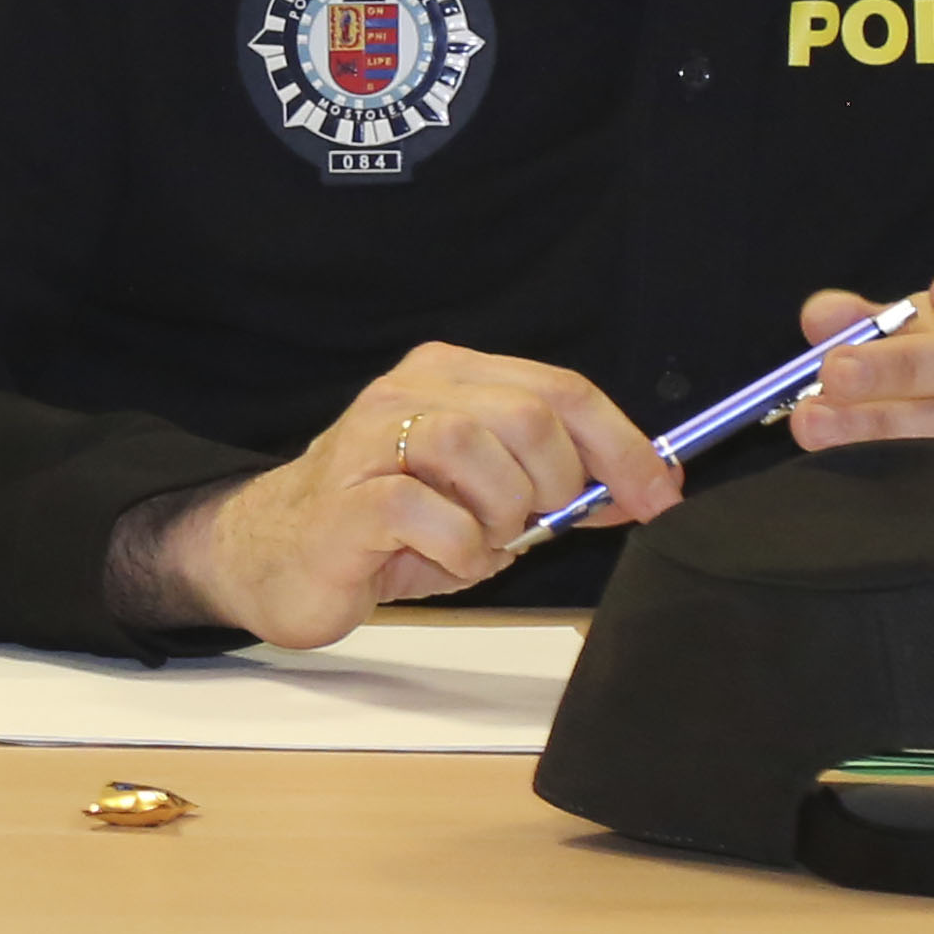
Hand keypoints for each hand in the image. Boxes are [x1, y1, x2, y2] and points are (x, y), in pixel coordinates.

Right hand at [125, 342, 679, 649]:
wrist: (276, 556)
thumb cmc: (389, 525)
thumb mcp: (488, 499)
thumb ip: (560, 485)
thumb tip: (647, 487)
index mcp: (448, 375)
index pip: (561, 388)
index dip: (623, 445)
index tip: (657, 496)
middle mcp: (408, 391)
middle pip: (527, 415)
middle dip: (558, 485)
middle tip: (537, 526)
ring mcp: (370, 441)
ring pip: (476, 449)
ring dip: (503, 514)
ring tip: (482, 541)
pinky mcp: (347, 500)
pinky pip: (428, 513)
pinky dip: (459, 548)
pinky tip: (444, 558)